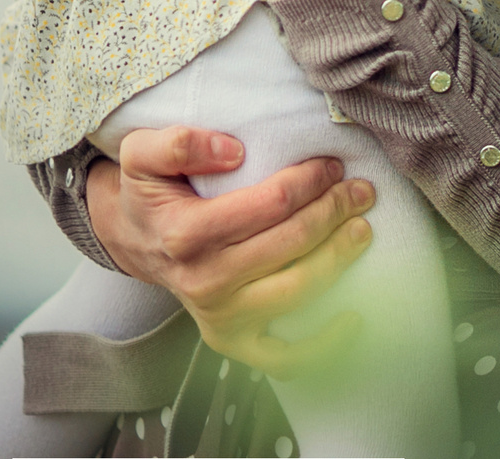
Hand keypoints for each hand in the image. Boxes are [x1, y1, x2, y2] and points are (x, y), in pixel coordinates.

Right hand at [85, 126, 376, 376]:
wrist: (136, 241)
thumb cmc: (151, 192)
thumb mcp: (143, 152)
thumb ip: (179, 142)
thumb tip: (233, 150)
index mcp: (185, 233)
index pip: (271, 204)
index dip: (310, 181)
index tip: (331, 165)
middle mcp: (203, 280)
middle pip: (292, 242)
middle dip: (335, 210)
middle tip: (360, 190)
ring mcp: (219, 316)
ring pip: (297, 289)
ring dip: (339, 257)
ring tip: (363, 228)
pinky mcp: (231, 340)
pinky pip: (284, 356)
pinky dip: (323, 343)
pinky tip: (353, 316)